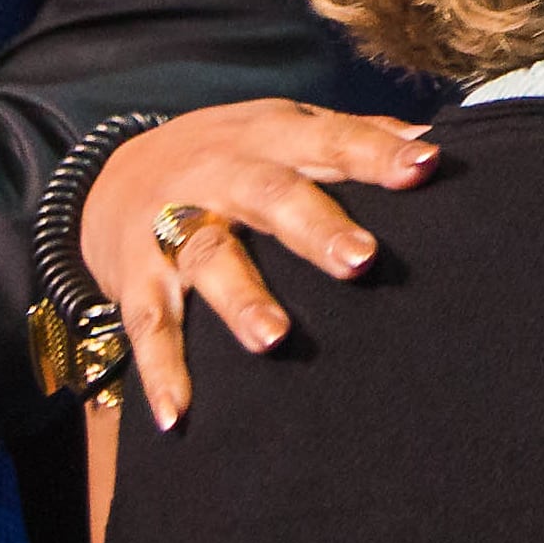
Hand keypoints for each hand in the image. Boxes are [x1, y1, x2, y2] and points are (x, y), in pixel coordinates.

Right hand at [79, 100, 437, 429]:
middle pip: (270, 194)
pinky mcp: (134, 275)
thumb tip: (430, 142)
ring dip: (241, 298)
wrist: (113, 173)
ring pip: (208, 257)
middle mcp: (221, 175)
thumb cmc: (232, 156)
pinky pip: (148, 323)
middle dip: (314, 227)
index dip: (375, 153)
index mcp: (270, 137)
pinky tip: (179, 413)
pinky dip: (161, 368)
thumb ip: (356, 137)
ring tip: (275, 338)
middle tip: (361, 261)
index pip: (331, 140)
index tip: (425, 168)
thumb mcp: (286, 128)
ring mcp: (172, 225)